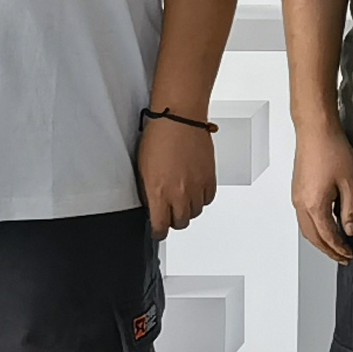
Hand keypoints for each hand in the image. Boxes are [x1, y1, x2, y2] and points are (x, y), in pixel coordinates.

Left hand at [138, 110, 216, 235]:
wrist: (179, 120)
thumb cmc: (158, 138)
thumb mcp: (143, 170)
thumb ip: (149, 192)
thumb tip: (153, 205)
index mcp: (158, 193)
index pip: (160, 227)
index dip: (158, 231)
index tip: (158, 230)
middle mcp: (179, 194)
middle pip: (180, 223)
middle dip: (173, 220)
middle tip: (170, 212)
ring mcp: (196, 187)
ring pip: (195, 212)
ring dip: (188, 208)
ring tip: (183, 197)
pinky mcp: (210, 178)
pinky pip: (208, 199)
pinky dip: (202, 198)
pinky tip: (195, 189)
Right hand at [291, 115, 352, 263]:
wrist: (316, 130)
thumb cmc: (332, 150)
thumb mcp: (350, 183)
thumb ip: (350, 210)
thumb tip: (350, 230)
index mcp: (314, 205)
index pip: (328, 236)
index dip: (339, 248)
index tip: (349, 255)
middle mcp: (301, 204)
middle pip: (313, 237)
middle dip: (327, 250)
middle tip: (341, 257)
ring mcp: (296, 197)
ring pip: (306, 228)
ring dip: (319, 240)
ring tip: (334, 246)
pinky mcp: (297, 190)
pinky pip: (303, 217)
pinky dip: (314, 228)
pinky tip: (325, 226)